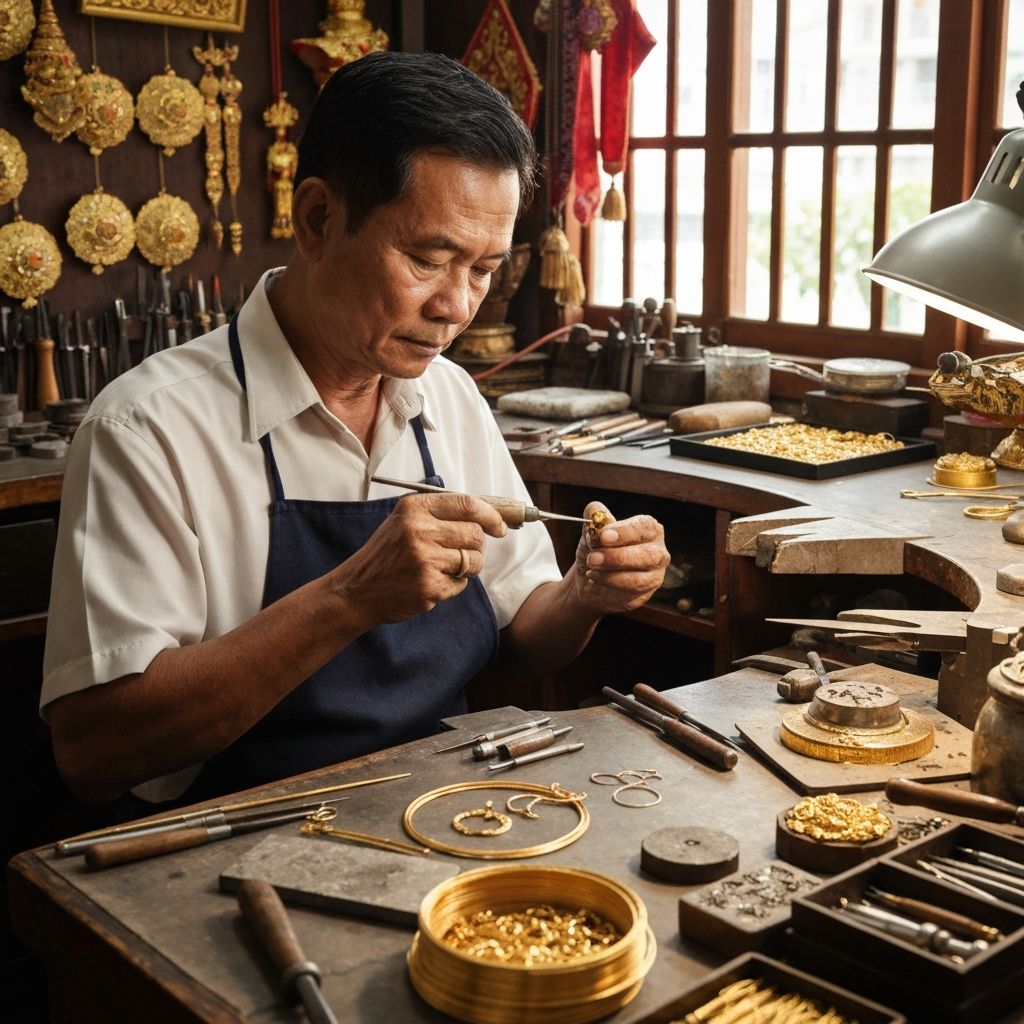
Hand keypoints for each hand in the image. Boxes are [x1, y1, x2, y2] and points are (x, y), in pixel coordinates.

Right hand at [327, 493, 506, 628]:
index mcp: (414, 508)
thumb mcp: (404, 522)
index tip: (499, 526)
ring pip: (473, 560)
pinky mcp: (429, 585)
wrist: (356, 590)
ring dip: (467, 567)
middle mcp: (419, 529)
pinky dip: (452, 585)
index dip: (491, 515)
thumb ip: (440, 515)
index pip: (467, 504)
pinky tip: (430, 583)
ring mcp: (424, 559)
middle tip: (464, 553)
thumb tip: (489, 515)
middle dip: (477, 546)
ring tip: (444, 568)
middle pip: (475, 533)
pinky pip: (461, 583)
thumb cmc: (386, 555)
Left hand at [571, 501, 669, 614]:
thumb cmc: (597, 550)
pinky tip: (595, 576)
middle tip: (592, 557)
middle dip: (617, 556)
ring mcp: (655, 573)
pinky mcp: (647, 591)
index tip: (603, 535)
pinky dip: (610, 582)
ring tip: (591, 565)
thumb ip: (594, 520)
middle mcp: (657, 550)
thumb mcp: (591, 533)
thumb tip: (595, 509)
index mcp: (648, 528)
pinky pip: (632, 589)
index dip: (625, 531)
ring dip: (612, 571)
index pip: (644, 527)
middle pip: (647, 553)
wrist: (590, 578)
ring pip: (640, 575)